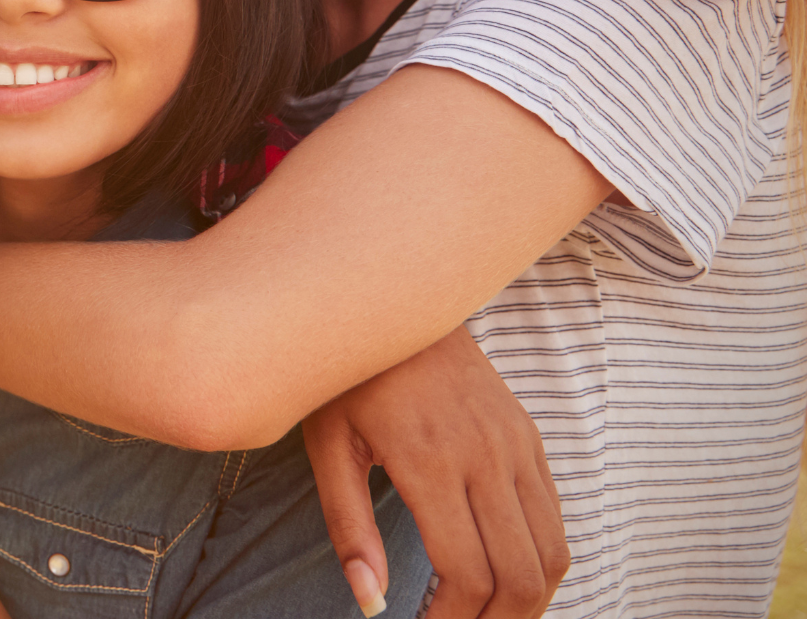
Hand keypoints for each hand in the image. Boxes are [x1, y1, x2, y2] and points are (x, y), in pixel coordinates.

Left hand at [305, 326, 565, 618]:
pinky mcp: (529, 436)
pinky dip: (540, 560)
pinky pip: (554, 516)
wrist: (390, 296)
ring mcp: (516, 445)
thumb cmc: (347, 374)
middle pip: (521, 575)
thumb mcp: (328, 447)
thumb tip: (371, 602)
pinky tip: (503, 574)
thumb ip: (349, 527)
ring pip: (552, 553)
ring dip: (528, 601)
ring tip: (485, 615)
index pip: (466, 572)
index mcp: (430, 461)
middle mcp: (486, 455)